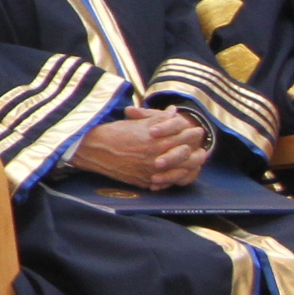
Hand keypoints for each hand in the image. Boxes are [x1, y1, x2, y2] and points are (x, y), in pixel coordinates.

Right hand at [68, 110, 208, 188]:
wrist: (93, 150)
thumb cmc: (113, 133)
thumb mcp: (136, 122)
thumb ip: (157, 118)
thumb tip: (172, 112)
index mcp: (154, 141)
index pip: (182, 137)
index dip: (191, 132)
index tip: (196, 130)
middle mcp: (155, 157)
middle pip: (186, 155)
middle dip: (196, 148)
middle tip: (200, 146)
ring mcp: (151, 172)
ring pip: (181, 172)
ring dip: (190, 165)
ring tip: (194, 160)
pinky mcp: (145, 182)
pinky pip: (167, 183)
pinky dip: (174, 178)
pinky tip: (178, 173)